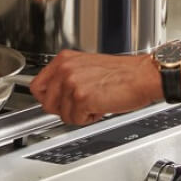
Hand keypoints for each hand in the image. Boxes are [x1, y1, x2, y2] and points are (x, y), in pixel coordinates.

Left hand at [30, 51, 161, 124]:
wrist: (142, 76)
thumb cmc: (122, 74)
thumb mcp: (88, 67)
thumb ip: (67, 77)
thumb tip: (54, 95)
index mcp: (64, 59)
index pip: (38, 86)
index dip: (48, 99)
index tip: (57, 103)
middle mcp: (65, 69)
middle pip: (47, 104)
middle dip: (65, 110)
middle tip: (82, 104)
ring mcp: (72, 83)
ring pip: (63, 115)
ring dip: (80, 114)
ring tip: (96, 101)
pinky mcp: (81, 97)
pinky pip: (76, 120)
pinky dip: (89, 118)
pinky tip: (101, 106)